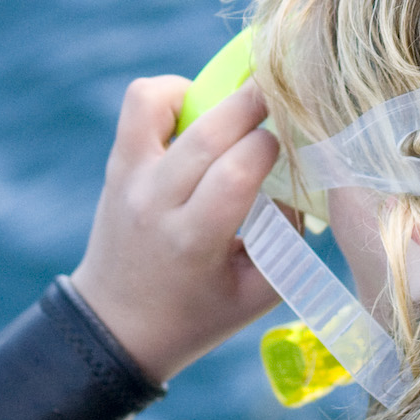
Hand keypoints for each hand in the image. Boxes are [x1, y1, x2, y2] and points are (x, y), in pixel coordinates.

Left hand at [68, 75, 282, 385]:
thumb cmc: (197, 314)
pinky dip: (171, 94)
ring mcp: (130, 177)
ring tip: (230, 113)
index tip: (288, 144)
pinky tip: (196, 116)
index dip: (270, 145)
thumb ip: (289, 238)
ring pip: (162, 102)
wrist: (118, 327)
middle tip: (281, 95)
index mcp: (194, 241)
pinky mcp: (117, 162)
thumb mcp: (258, 293)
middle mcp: (156, 202)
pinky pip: (140, 104)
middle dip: (253, 103)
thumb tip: (301, 177)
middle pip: (208, 131)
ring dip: (207, 93)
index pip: (236, 172)